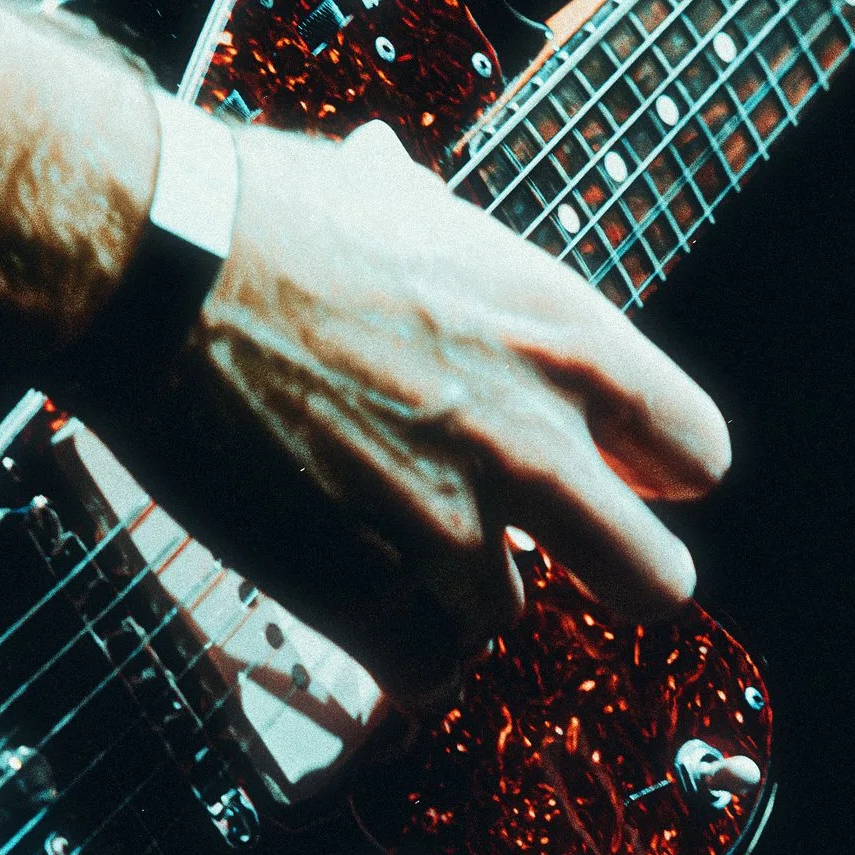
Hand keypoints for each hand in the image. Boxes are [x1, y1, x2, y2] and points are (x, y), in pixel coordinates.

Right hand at [103, 118, 731, 704]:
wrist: (155, 272)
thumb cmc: (265, 216)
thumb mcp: (395, 200)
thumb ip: (441, 230)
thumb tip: (398, 180)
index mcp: (567, 339)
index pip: (699, 451)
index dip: (654, 467)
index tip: (617, 469)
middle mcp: (537, 444)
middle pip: (656, 580)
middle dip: (611, 574)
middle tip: (558, 559)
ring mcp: (455, 531)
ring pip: (504, 622)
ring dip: (457, 598)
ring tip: (388, 542)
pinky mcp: (367, 596)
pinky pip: (422, 674)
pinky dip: (393, 652)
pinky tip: (353, 597)